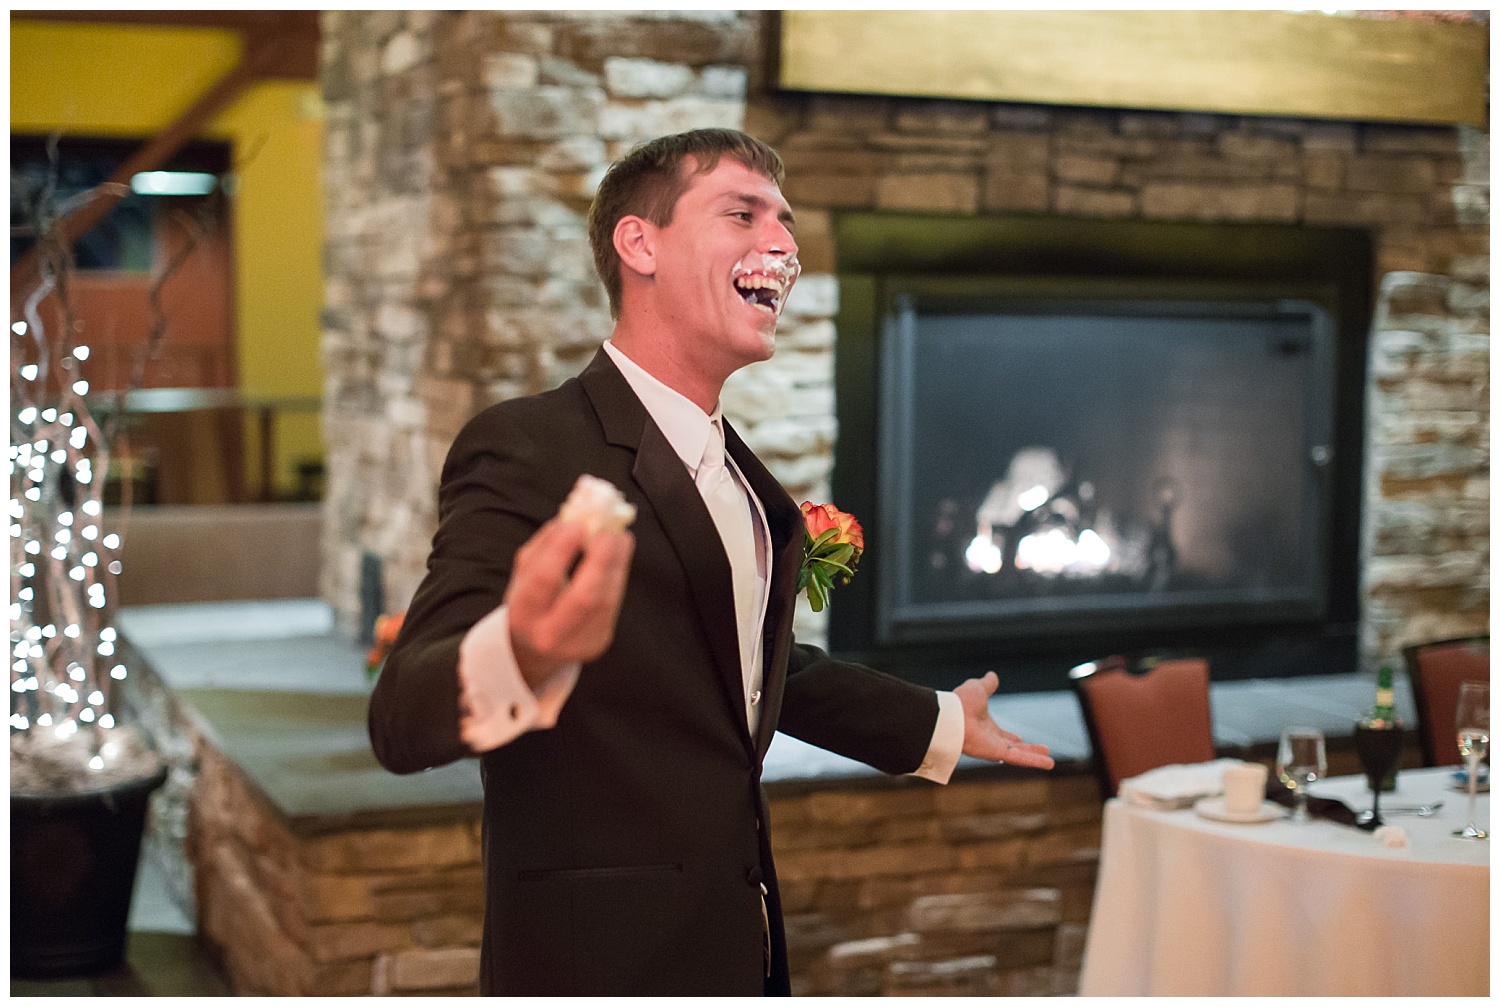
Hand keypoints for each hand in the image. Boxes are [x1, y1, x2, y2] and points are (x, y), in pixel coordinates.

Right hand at [505, 518, 634, 688]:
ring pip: (606, 600)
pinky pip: (613, 604)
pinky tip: (620, 552)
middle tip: (608, 531)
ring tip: (620, 536)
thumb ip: (546, 544)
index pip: (543, 581)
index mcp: (522, 615)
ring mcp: (578, 643)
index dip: (561, 552)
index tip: (577, 525)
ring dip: (616, 563)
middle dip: (600, 561)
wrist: (536, 646)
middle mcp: (549, 635)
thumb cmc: (531, 599)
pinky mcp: (599, 641)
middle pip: (583, 598)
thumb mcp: (525, 574)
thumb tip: (574, 516)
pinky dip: (619, 574)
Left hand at [956, 672, 1054, 769]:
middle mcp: (989, 738)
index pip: (1001, 734)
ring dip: (1034, 757)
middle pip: (1012, 746)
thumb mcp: (979, 688)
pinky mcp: (997, 753)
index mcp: (985, 725)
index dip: (1011, 737)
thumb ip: (988, 684)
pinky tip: (1050, 764)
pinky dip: (1034, 761)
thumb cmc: (961, 702)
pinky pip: (1019, 758)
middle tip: (1042, 751)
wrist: (952, 715)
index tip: (1020, 738)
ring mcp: (994, 747)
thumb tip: (992, 675)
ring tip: (1050, 762)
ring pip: (1019, 754)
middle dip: (1027, 749)